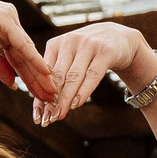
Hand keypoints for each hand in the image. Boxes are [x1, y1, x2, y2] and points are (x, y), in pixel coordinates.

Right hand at [0, 0, 57, 101]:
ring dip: (40, 73)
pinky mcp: (4, 19)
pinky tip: (44, 72)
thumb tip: (13, 83)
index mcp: (3, 26)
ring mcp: (9, 18)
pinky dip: (33, 59)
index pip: (19, 55)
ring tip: (51, 90)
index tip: (38, 93)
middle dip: (38, 78)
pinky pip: (22, 43)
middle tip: (50, 96)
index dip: (29, 75)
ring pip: (27, 51)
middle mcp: (10, 20)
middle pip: (26, 55)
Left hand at [37, 22, 154, 124]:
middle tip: (47, 119)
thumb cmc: (88, 54)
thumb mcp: (70, 59)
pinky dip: (84, 90)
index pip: (44, 73)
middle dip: (52, 100)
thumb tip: (43, 105)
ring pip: (74, 76)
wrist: (118, 37)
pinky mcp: (105, 51)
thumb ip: (58, 76)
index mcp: (56, 44)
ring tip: (59, 115)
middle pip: (58, 76)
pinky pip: (92, 74)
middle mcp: (70, 42)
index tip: (38, 115)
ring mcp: (88, 45)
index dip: (40, 94)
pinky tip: (77, 104)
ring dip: (65, 98)